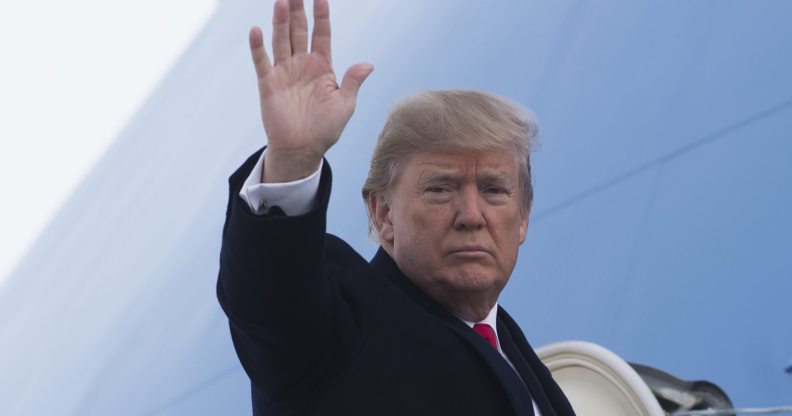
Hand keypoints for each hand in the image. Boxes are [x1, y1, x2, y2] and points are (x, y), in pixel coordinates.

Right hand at [250, 0, 373, 181]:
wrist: (303, 149)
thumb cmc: (326, 129)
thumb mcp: (345, 105)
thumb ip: (352, 82)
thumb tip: (368, 64)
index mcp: (322, 67)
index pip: (322, 34)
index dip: (321, 16)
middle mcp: (302, 65)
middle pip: (299, 31)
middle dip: (298, 11)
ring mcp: (284, 72)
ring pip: (281, 40)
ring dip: (280, 22)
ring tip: (281, 2)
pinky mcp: (268, 84)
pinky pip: (262, 62)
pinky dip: (258, 47)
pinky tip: (257, 30)